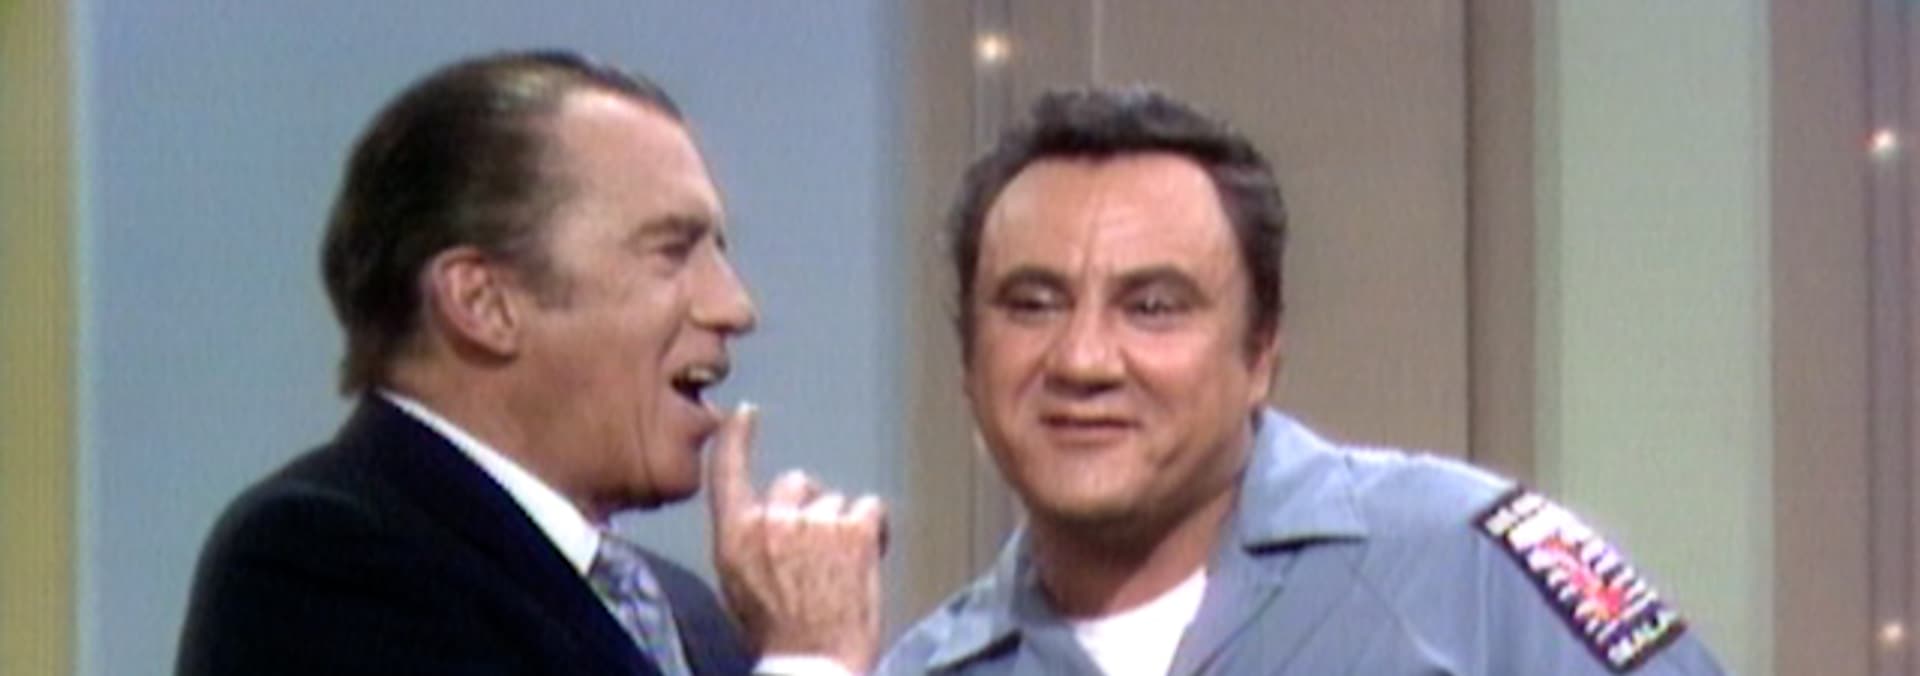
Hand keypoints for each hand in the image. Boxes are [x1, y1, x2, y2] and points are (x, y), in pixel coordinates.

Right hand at [707, 403, 885, 673]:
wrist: (812, 662)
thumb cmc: (776, 633)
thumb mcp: (739, 585)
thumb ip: (748, 542)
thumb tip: (764, 520)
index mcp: (735, 535)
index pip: (729, 471)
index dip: (738, 438)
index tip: (745, 414)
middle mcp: (772, 519)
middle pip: (796, 482)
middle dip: (809, 507)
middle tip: (817, 550)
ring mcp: (816, 521)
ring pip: (836, 501)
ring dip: (842, 526)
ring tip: (841, 569)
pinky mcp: (855, 529)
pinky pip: (870, 508)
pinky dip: (873, 529)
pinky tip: (867, 558)